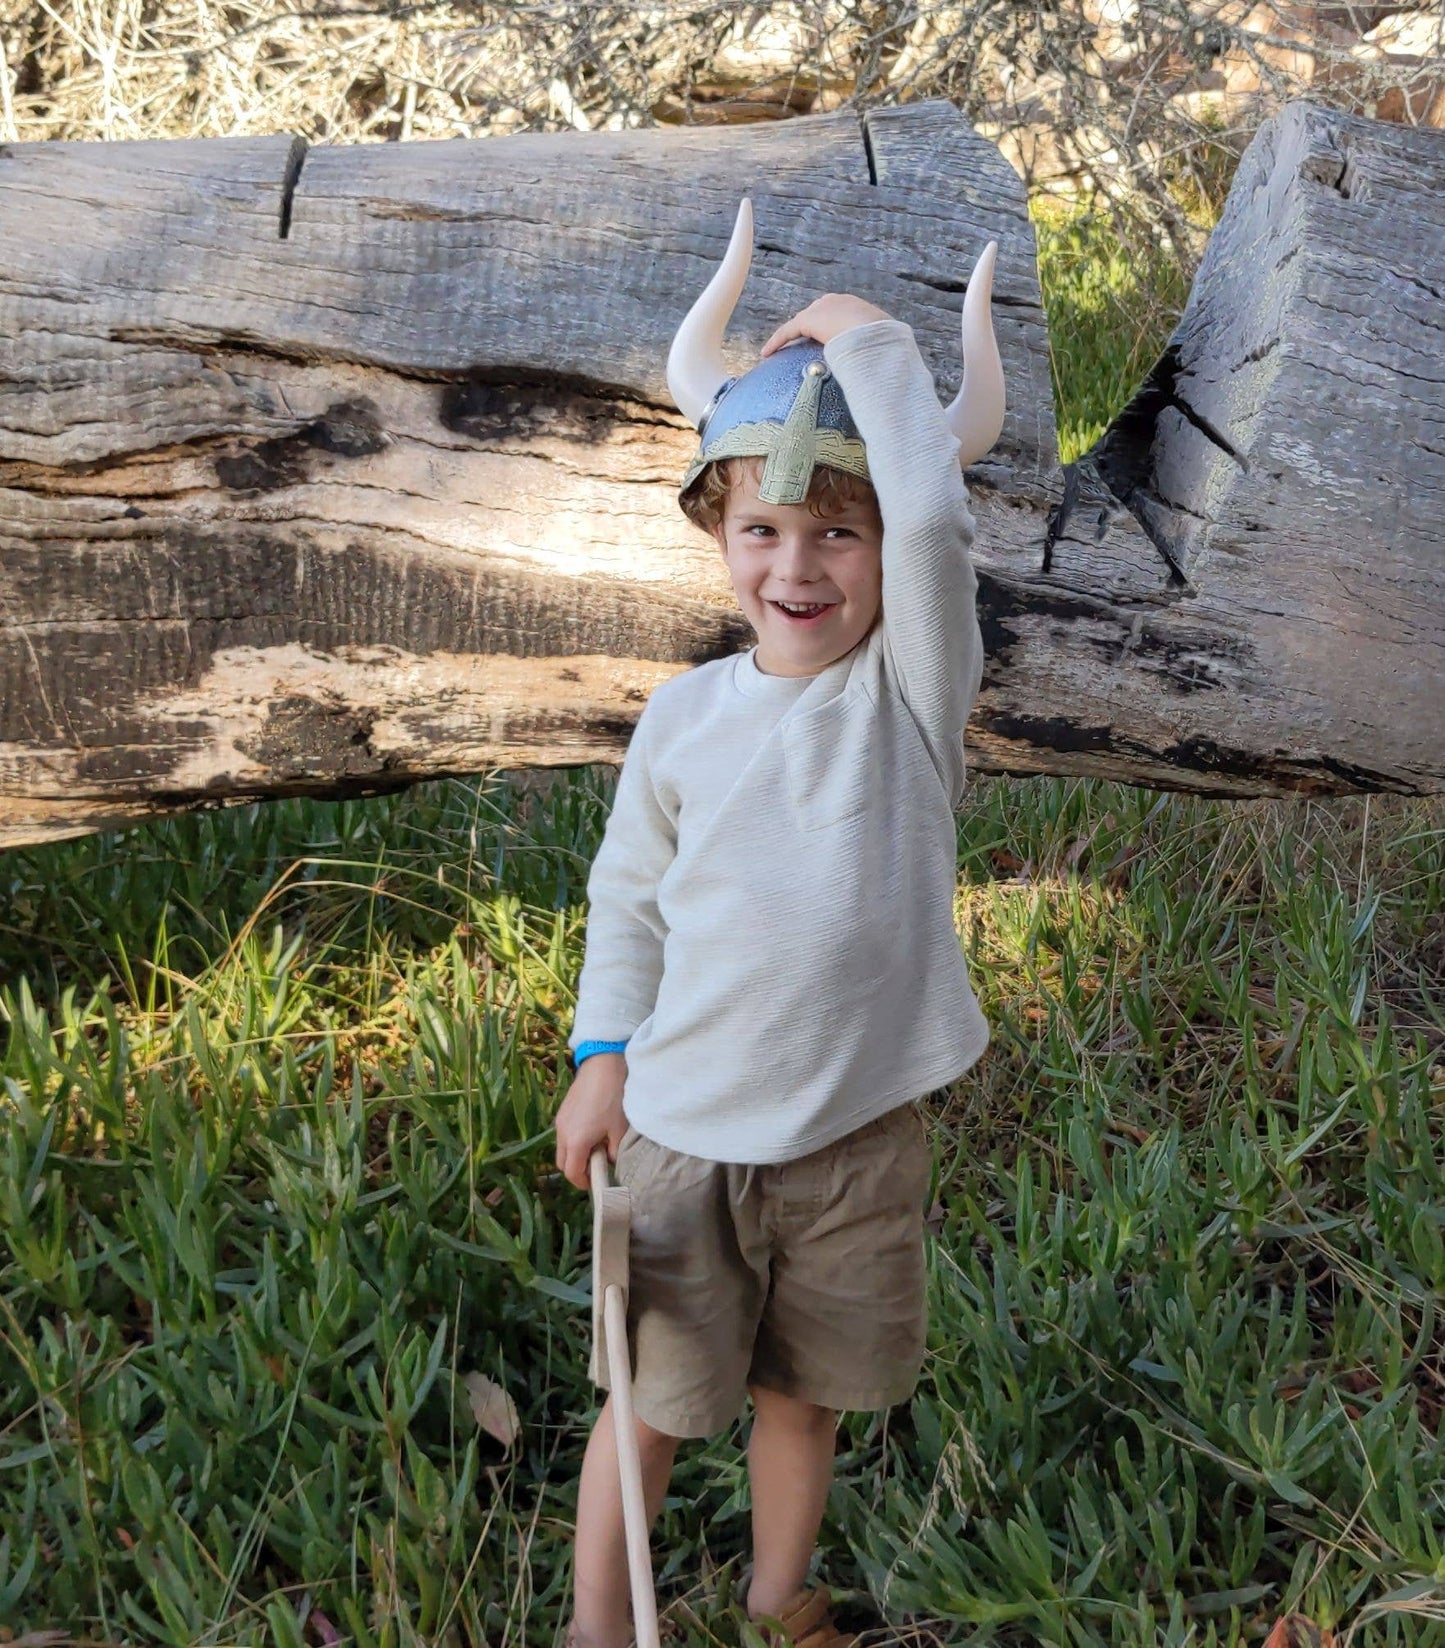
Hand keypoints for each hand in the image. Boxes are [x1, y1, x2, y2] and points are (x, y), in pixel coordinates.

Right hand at [554, 1052, 627, 1189]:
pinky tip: (591, 1129)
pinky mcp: (562, 1110)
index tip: (595, 1183)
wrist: (603, 1065)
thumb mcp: (619, 1130)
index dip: (583, 1182)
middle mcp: (562, 1133)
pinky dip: (573, 1140)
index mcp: (575, 1142)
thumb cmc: (613, 1099)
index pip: (572, 1173)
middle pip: (562, 1162)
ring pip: (562, 1148)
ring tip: (596, 1145)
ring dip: (575, 1153)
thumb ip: (613, 1152)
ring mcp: (560, 1120)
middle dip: (577, 1169)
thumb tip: (608, 1161)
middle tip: (596, 1166)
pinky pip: (564, 1133)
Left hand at [761, 293, 891, 355]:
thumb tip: (881, 368)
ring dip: (790, 337)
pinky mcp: (808, 320)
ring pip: (800, 324)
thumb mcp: (880, 345)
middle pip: (817, 315)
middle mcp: (837, 302)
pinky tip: (766, 353)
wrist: (873, 333)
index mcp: (856, 306)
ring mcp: (822, 308)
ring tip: (781, 351)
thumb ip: (874, 351)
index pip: (838, 314)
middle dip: (809, 329)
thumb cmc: (882, 342)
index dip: (830, 327)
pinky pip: (788, 331)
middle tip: (803, 346)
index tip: (828, 341)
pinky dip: (777, 341)